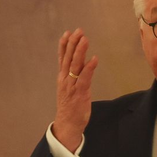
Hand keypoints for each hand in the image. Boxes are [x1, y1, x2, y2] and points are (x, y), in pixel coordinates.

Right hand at [52, 28, 98, 152]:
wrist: (67, 124)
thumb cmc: (70, 107)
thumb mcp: (70, 88)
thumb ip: (74, 75)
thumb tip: (81, 63)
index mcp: (62, 78)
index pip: (62, 58)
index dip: (64, 45)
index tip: (68, 33)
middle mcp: (65, 80)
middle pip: (68, 58)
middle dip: (73, 44)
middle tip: (78, 31)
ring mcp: (72, 86)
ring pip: (75, 65)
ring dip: (80, 51)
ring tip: (84, 39)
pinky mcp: (80, 93)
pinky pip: (85, 78)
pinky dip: (89, 68)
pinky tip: (94, 59)